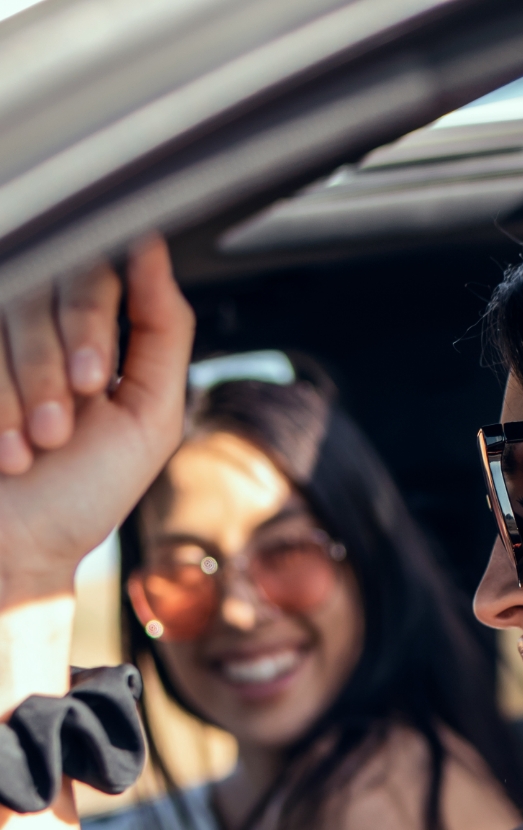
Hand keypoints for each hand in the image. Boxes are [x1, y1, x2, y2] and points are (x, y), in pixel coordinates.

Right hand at [0, 237, 193, 605]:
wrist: (19, 548)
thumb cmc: (83, 493)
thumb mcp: (150, 417)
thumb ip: (163, 330)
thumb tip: (152, 244)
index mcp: (92, 332)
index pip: (91, 272)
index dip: (88, 320)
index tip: (92, 383)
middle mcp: (38, 327)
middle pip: (40, 290)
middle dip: (51, 367)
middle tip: (58, 432)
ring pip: (5, 317)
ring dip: (20, 395)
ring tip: (32, 450)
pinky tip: (5, 452)